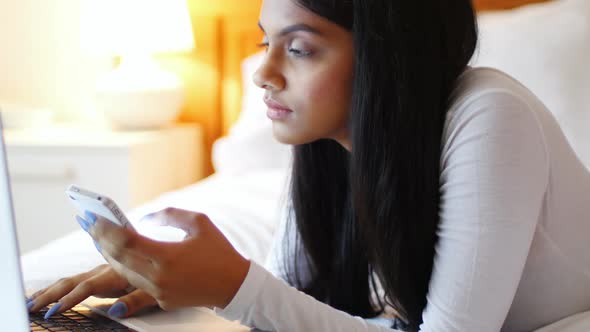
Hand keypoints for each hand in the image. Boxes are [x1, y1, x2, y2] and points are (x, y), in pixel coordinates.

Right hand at [27, 264, 158, 318]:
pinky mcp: (105, 274)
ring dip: (53, 289)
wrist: (172, 261)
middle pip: (74, 282)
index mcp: (118, 274)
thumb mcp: (157, 292)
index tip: (55, 309)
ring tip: (33, 300)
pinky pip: (80, 280)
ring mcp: (104, 271)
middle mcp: (108, 270)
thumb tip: (116, 310)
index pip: (89, 286)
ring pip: (74, 280)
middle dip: (51, 294)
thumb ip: (137, 301)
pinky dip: (63, 286)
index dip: (71, 298)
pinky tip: (53, 291)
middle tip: (31, 306)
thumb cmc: (166, 278)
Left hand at [81, 208, 249, 310]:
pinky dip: (122, 267)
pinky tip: (117, 255)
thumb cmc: (220, 251)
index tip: (94, 215)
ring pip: (122, 272)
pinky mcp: (161, 300)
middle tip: (88, 222)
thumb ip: (170, 215)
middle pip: (118, 257)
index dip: (107, 227)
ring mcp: (159, 292)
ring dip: (107, 253)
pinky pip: (134, 282)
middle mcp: (159, 277)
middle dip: (100, 238)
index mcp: (168, 257)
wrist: (235, 285)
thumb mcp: (199, 223)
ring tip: (98, 236)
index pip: (126, 241)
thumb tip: (144, 218)